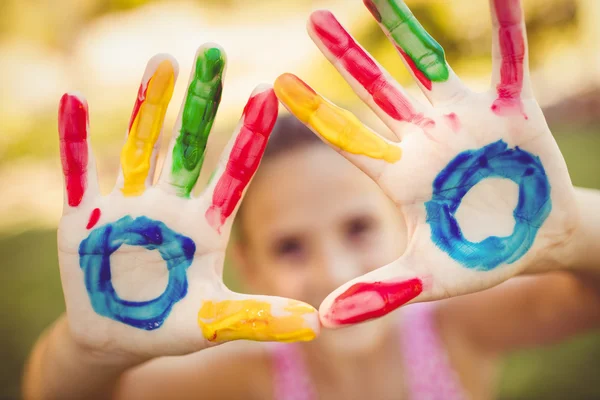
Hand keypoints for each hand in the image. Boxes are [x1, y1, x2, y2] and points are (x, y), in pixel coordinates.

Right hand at [57, 44, 317, 358]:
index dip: (248, 137)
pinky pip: (79, 173)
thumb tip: (317, 324)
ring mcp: (127, 206)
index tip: (267, 94)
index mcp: (205, 226)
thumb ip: (258, 318)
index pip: (232, 174)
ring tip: (162, 62)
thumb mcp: (215, 322)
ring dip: (147, 107)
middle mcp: (169, 205)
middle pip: (187, 146)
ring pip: (139, 148)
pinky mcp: (85, 216)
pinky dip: (74, 141)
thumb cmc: (170, 327)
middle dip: (199, 103)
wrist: (117, 337)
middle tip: (213, 53)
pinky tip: (71, 101)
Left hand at [274, 0, 578, 326]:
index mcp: (401, 174)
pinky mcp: (512, 107)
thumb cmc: (480, 259)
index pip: (349, 139)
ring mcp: (465, 119)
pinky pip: (510, 59)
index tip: (275, 84)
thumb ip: (380, 292)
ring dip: (403, 28)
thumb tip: (324, 320)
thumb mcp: (429, 278)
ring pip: (427, 65)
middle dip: (347, 56)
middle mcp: (424, 138)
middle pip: (377, 90)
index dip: (315, 114)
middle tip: (312, 19)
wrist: (539, 240)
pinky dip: (506, 26)